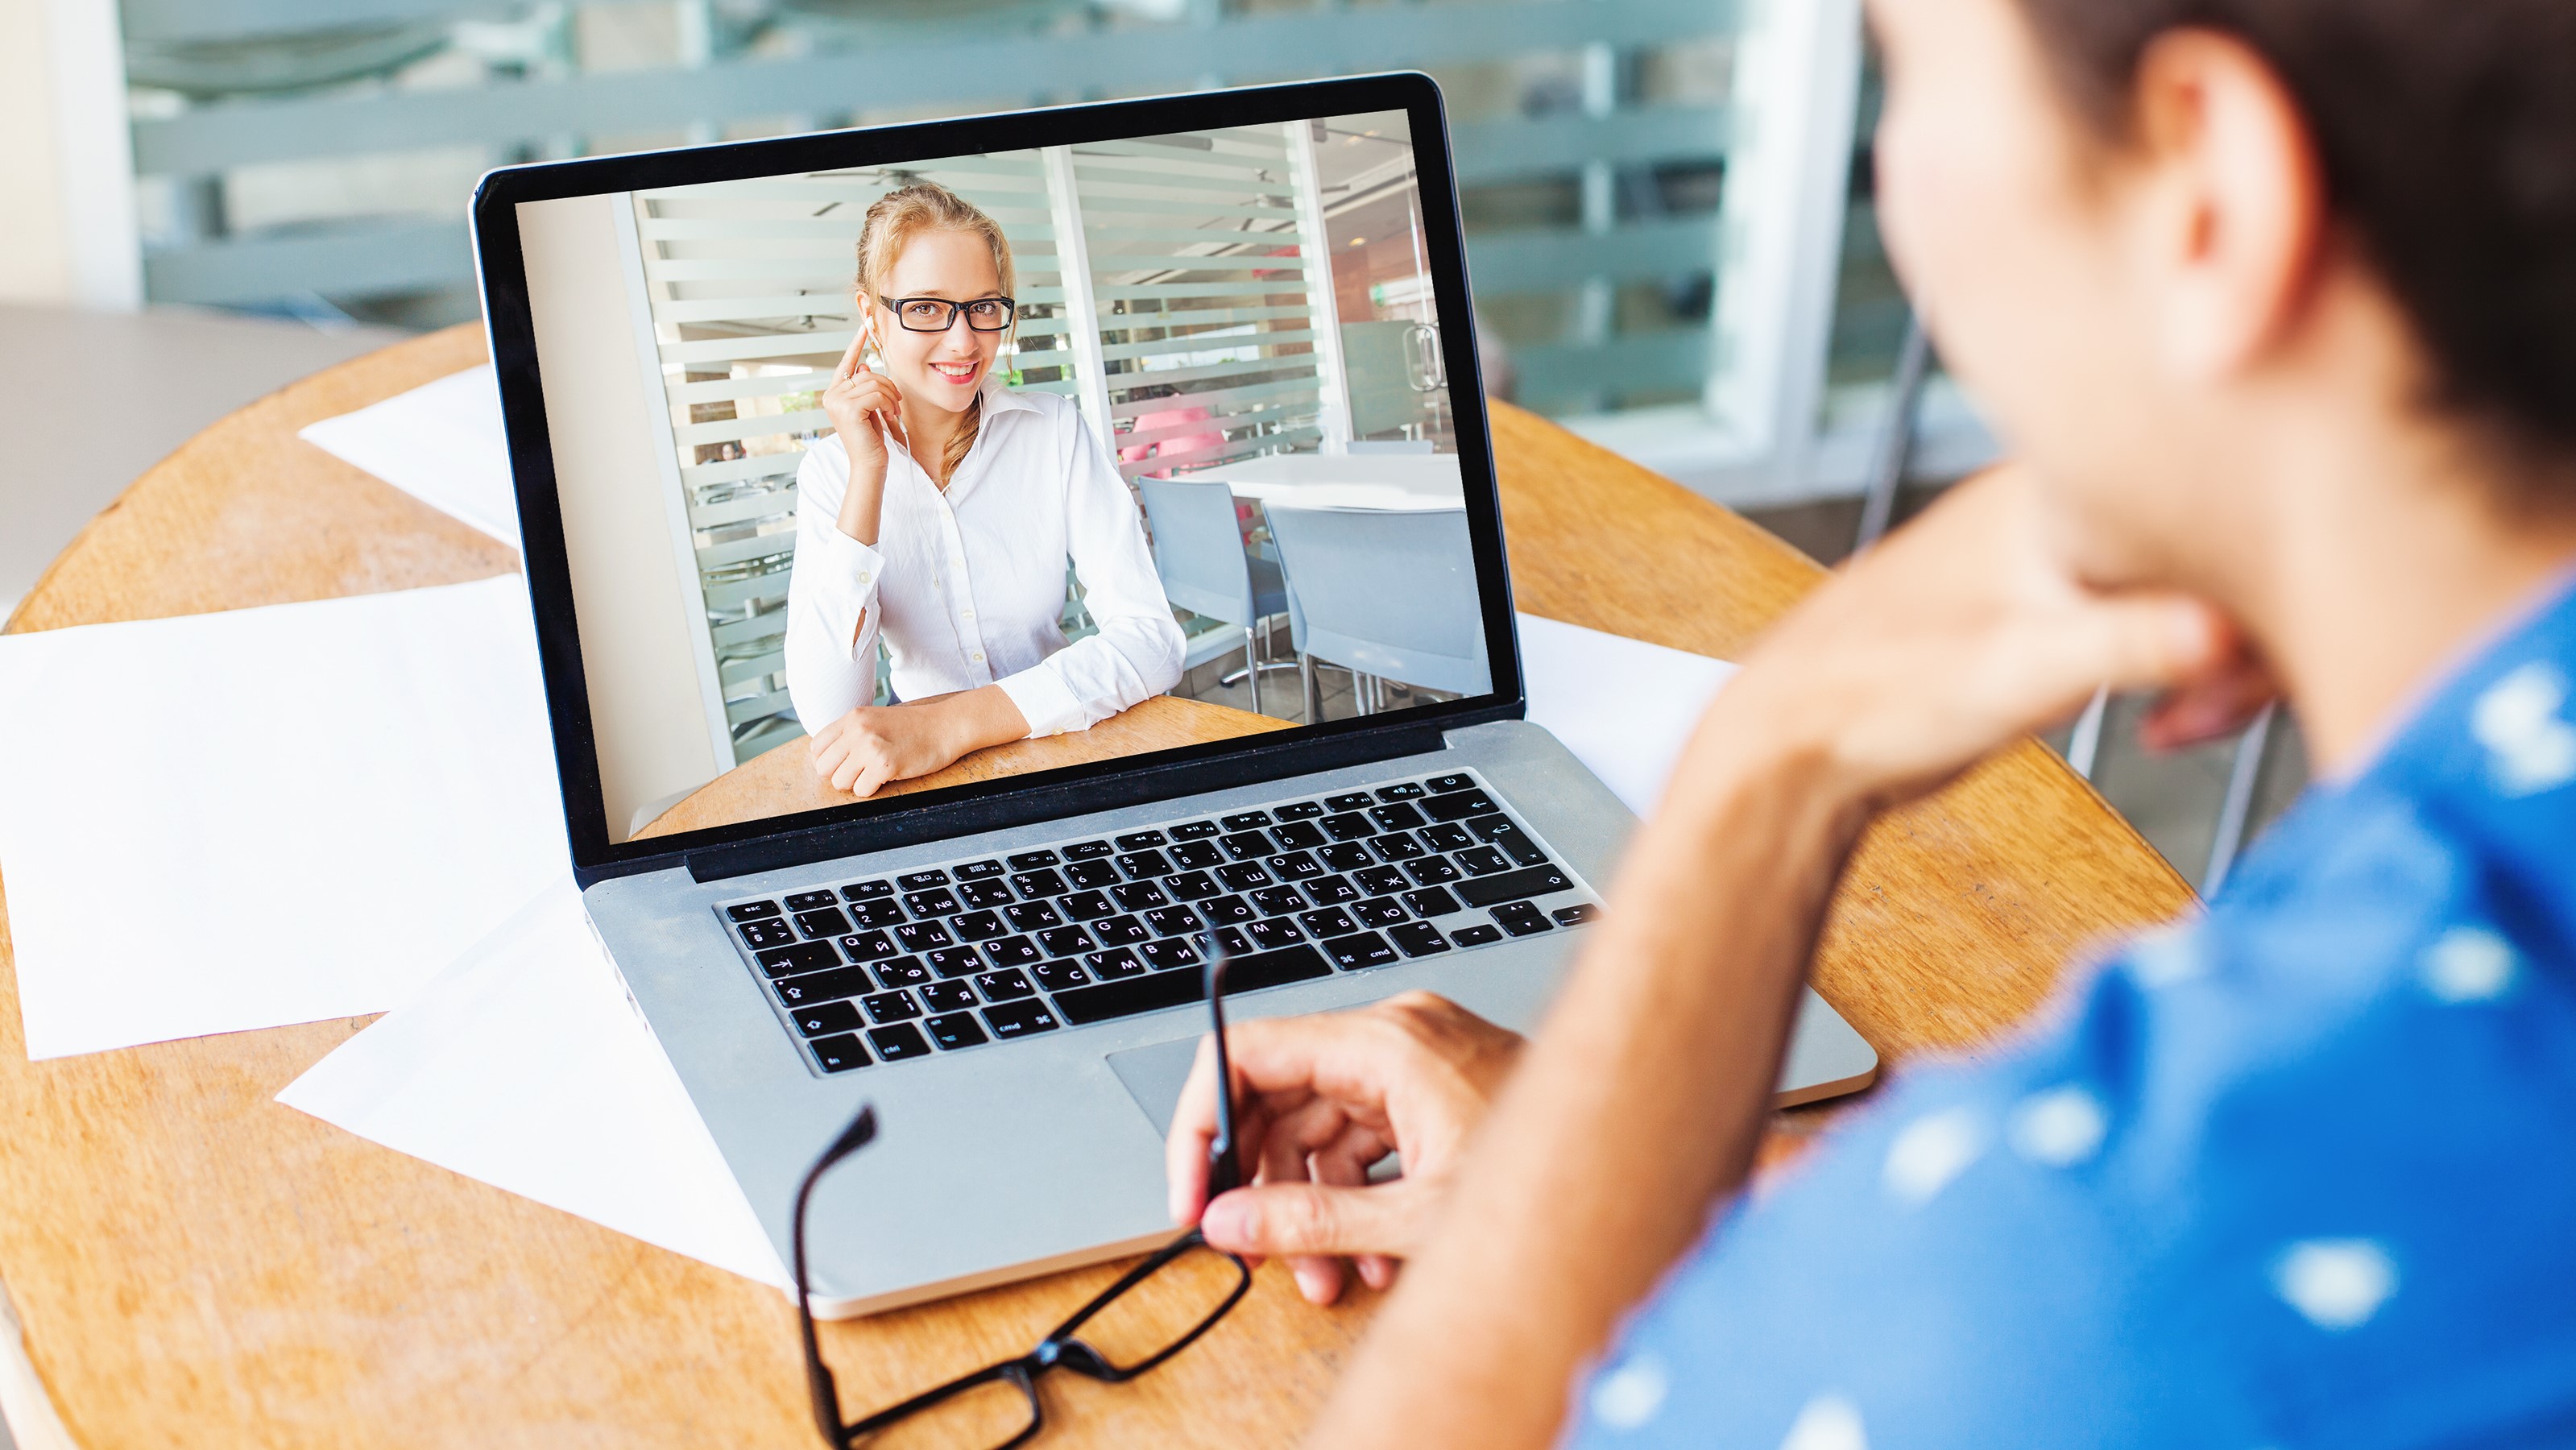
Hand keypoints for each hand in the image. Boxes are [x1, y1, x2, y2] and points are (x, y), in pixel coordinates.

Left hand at [808, 701, 961, 797]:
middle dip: (839, 775)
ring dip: (855, 784)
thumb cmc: (913, 727)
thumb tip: (826, 759)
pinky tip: (886, 777)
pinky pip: (861, 791)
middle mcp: (857, 730)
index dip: (828, 761)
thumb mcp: (875, 719)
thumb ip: (850, 733)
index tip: (843, 764)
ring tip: (873, 774)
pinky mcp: (885, 765)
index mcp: (852, 717)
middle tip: (860, 772)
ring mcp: (870, 747)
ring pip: (839, 782)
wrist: (944, 726)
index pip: (817, 747)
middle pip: (823, 768)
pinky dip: (872, 790)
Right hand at [819, 318, 906, 544]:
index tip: (866, 325)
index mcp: (835, 392)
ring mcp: (837, 401)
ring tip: (893, 412)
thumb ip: (866, 388)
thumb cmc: (873, 439)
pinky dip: (888, 403)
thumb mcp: (870, 409)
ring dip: (891, 397)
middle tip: (895, 405)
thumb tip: (866, 367)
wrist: (871, 464)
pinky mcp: (847, 408)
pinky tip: (889, 416)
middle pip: (868, 373)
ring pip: (875, 382)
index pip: (848, 362)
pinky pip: (876, 393)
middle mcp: (831, 394)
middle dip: (888, 387)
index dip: (857, 343)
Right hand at [1165, 992, 1522, 1305]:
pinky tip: (1366, 1255)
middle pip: (1281, 1097)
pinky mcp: (1438, 1089)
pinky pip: (1364, 1134)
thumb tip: (1230, 1224)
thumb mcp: (1417, 1218)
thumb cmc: (1556, 1180)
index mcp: (1386, 1042)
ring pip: (1322, 1126)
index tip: (1193, 1187)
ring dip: (1310, 1204)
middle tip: (1250, 1248)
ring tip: (1323, 1277)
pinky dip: (1355, 1192)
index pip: (1246, 1053)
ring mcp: (1420, 1060)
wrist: (1638, 1164)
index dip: (1203, 1121)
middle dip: (1263, 1183)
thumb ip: (1310, 1222)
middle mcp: (1398, 1036)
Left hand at [1692, 463, 2262, 817]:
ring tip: (2187, 723)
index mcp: (2057, 482)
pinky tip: (2167, 724)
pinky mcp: (2063, 605)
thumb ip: (2131, 643)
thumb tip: (2227, 633)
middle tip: (2218, 704)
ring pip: (2203, 584)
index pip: (2221, 486)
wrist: (1798, 744)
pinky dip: (2185, 673)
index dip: (2278, 559)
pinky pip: (2167, 620)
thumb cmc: (1880, 692)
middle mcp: (2069, 501)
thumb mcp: (2021, 668)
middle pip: (2227, 537)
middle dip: (2254, 628)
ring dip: (2222, 660)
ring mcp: (2068, 551)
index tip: (2278, 636)